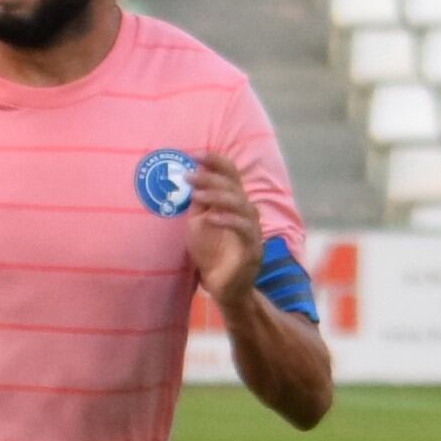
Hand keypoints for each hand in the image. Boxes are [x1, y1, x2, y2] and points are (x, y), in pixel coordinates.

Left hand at [186, 156, 261, 309]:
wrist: (222, 286)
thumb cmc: (210, 252)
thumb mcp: (198, 223)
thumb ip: (198, 203)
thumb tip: (191, 177)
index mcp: (234, 203)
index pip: (230, 175)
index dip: (216, 162)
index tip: (194, 154)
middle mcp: (246, 211)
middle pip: (234, 186)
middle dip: (210, 176)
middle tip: (187, 174)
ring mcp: (252, 229)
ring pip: (241, 204)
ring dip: (218, 195)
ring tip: (196, 192)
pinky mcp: (252, 247)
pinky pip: (244, 229)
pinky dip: (227, 220)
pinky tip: (211, 218)